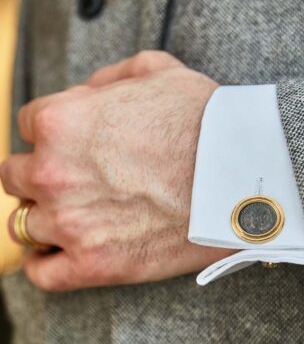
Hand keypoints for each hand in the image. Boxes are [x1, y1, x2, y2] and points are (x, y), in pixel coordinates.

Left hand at [0, 51, 235, 290]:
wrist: (242, 178)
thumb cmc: (205, 123)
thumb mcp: (158, 72)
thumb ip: (108, 79)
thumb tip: (86, 96)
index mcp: (62, 122)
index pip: (28, 126)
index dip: (55, 134)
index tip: (77, 146)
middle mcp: (54, 173)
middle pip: (18, 177)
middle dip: (43, 174)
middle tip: (79, 179)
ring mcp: (72, 224)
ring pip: (26, 223)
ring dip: (48, 216)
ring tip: (80, 215)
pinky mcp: (95, 265)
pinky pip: (44, 272)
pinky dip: (46, 263)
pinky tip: (63, 253)